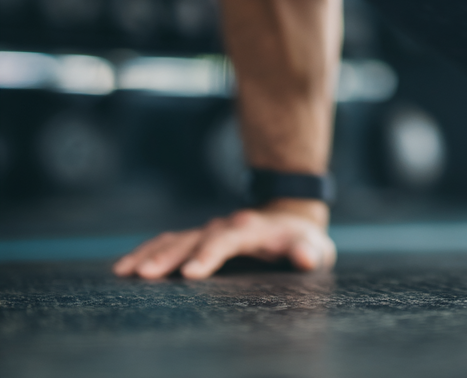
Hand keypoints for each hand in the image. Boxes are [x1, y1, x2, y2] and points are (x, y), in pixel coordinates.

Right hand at [112, 198, 335, 278]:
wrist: (290, 221)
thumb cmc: (302, 243)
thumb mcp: (314, 247)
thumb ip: (309, 252)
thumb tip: (307, 258)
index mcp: (252, 228)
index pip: (229, 238)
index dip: (210, 253)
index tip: (191, 272)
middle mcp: (225, 226)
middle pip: (194, 238)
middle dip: (170, 256)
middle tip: (146, 275)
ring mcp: (208, 232)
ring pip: (175, 239)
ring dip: (151, 253)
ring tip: (125, 271)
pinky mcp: (197, 241)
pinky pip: (167, 243)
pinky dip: (146, 252)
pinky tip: (123, 268)